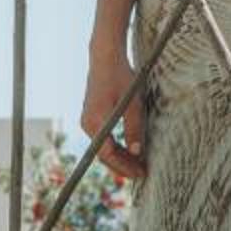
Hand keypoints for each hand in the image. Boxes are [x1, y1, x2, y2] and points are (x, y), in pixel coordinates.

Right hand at [82, 43, 148, 182]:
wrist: (105, 57)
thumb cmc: (121, 77)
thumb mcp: (132, 104)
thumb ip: (134, 129)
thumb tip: (137, 153)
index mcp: (95, 123)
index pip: (108, 155)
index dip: (125, 167)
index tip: (141, 173)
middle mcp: (88, 124)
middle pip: (104, 154)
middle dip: (123, 165)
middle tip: (142, 172)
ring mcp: (88, 121)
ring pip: (104, 147)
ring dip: (120, 157)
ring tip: (138, 164)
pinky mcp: (92, 116)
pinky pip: (103, 138)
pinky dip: (116, 146)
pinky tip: (130, 149)